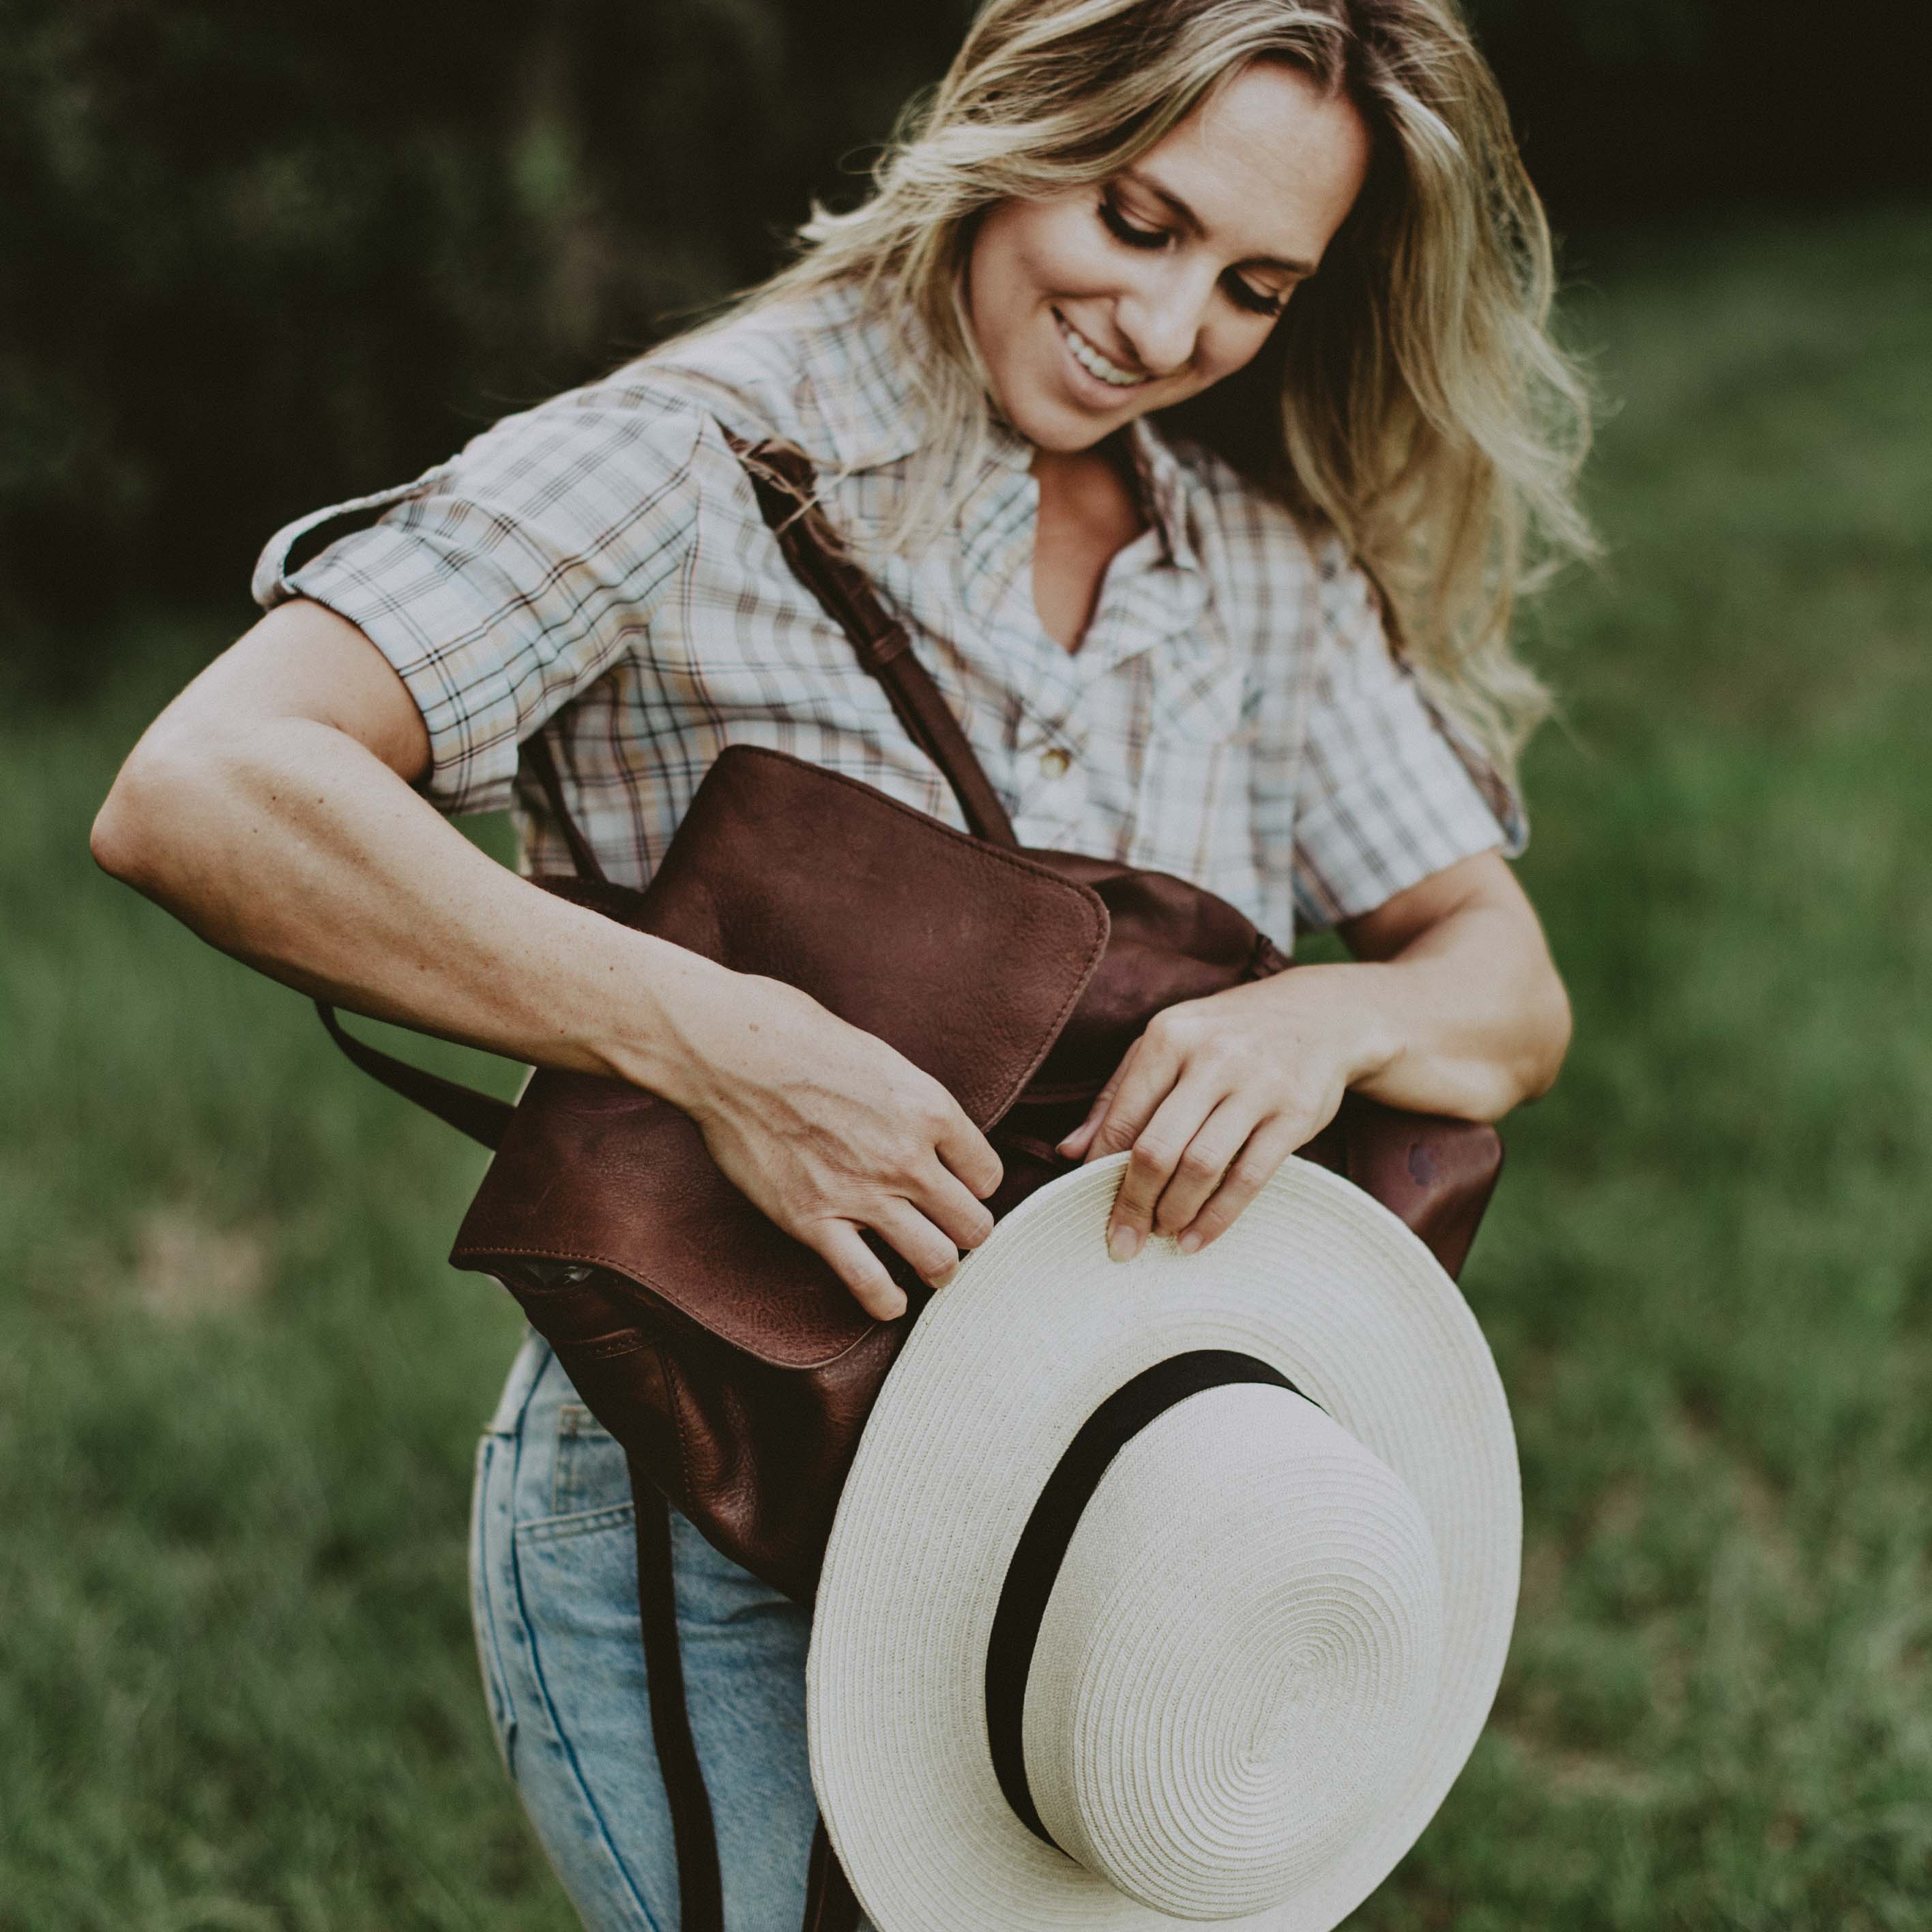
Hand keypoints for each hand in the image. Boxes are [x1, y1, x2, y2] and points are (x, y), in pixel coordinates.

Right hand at [664, 971, 1002, 1320]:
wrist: (733, 1052)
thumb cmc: (802, 1041)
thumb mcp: (883, 1061)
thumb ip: (914, 1107)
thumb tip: (930, 1138)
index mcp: (930, 1110)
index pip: (988, 1174)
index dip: (974, 1185)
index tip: (955, 1185)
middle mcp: (908, 1158)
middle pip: (973, 1225)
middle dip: (966, 1233)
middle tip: (947, 1229)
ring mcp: (863, 1194)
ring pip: (937, 1261)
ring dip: (938, 1270)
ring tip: (929, 1266)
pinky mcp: (814, 1222)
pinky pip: (870, 1284)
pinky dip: (886, 1301)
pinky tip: (889, 1299)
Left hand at [1055, 966, 1393, 1259]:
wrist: (1321, 1015)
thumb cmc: (1226, 1036)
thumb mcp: (1167, 1046)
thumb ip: (1117, 1097)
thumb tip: (1068, 1153)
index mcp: (1169, 1036)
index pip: (1123, 1116)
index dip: (1101, 1170)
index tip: (1089, 1209)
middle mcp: (1212, 1057)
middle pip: (1158, 1147)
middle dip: (1133, 1203)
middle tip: (1122, 1242)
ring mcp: (1258, 1085)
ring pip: (1202, 1166)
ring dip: (1174, 1213)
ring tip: (1161, 1236)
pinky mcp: (1296, 1114)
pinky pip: (1249, 1177)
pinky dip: (1218, 1217)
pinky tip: (1197, 1239)